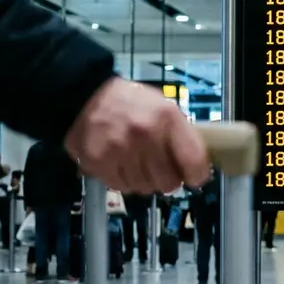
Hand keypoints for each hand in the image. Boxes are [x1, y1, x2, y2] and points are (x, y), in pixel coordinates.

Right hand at [64, 78, 209, 193]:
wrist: (85, 95)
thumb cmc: (132, 103)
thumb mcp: (165, 108)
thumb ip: (182, 136)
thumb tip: (197, 169)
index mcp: (167, 118)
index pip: (193, 161)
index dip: (197, 175)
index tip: (194, 178)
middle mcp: (145, 134)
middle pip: (168, 183)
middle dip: (168, 179)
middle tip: (161, 169)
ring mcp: (120, 149)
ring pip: (145, 188)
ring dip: (145, 181)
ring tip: (138, 163)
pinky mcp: (98, 161)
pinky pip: (121, 187)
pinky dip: (124, 180)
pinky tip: (121, 164)